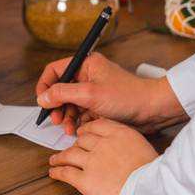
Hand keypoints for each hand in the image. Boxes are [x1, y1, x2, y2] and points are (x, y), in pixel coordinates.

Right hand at [36, 52, 186, 134]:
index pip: (55, 70)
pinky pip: (81, 113)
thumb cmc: (127, 96)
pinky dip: (78, 122)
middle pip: (61, 90)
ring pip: (70, 104)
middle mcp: (88, 76)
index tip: (42, 101)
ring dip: (67, 117)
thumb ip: (62, 94)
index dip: (45, 85)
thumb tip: (43, 97)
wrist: (152, 110)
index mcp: (86, 64)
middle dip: (57, 106)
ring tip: (68, 128)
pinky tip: (79, 130)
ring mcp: (94, 91)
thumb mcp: (90, 94)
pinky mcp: (99, 105)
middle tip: (56, 119)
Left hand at [49, 118, 157, 194]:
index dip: (87, 130)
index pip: (96, 126)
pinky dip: (57, 171)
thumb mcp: (144, 148)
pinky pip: (65, 172)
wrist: (151, 191)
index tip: (83, 132)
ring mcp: (91, 162)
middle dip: (75, 144)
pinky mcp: (85, 180)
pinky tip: (53, 172)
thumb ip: (129, 144)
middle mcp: (102, 145)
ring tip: (55, 159)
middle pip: (82, 140)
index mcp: (119, 134)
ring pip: (69, 154)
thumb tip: (125, 149)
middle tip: (72, 148)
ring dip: (60, 157)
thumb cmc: (153, 173)